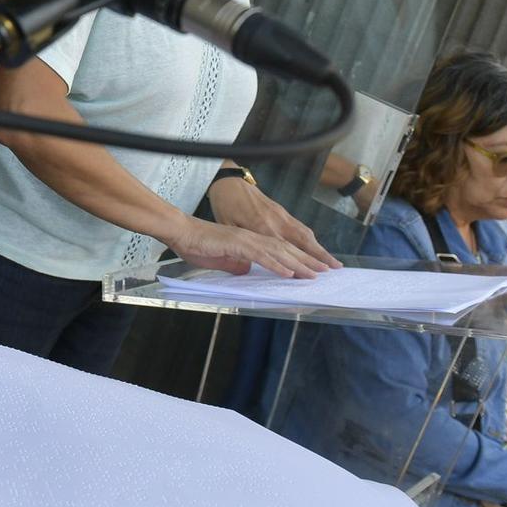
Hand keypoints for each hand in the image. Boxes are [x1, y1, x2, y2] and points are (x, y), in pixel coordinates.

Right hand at [169, 216, 331, 277]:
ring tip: (314, 274)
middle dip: (307, 261)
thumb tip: (247, 271)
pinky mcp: (237, 244)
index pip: (280, 251)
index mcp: (250, 241)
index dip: (298, 259)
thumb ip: (236, 264)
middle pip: (285, 249)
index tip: (314, 269)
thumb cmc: (197, 245)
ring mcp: (246, 240)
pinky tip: (289, 272)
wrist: (181, 233)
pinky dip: (277, 264)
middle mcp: (252, 238)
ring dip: (298, 263)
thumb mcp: (221, 260)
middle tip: (326, 271)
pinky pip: (261, 255)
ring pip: (278, 252)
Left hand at [209, 176, 340, 268]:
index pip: (285, 249)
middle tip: (336, 268)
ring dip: (319, 248)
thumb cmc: (225, 205)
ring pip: (305, 233)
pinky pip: (300, 226)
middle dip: (320, 255)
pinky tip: (316, 248)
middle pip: (303, 241)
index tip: (313, 273)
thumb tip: (249, 266)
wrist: (229, 182)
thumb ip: (241, 245)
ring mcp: (281, 215)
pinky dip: (311, 239)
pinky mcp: (281, 211)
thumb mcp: (228, 227)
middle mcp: (276, 221)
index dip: (300, 262)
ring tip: (331, 262)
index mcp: (261, 226)